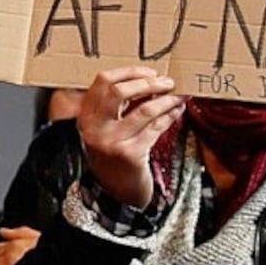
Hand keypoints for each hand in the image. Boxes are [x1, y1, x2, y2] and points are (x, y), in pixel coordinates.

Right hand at [77, 66, 185, 207]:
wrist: (116, 192)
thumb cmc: (114, 154)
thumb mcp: (105, 128)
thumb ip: (117, 106)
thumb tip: (148, 80)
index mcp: (86, 115)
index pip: (102, 81)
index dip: (128, 72)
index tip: (149, 72)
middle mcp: (94, 127)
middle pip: (119, 92)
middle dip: (148, 83)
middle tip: (167, 82)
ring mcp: (111, 141)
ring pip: (144, 110)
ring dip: (167, 100)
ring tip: (179, 95)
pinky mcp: (130, 154)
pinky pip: (155, 128)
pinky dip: (170, 117)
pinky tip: (177, 112)